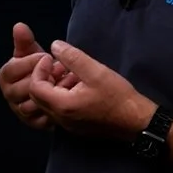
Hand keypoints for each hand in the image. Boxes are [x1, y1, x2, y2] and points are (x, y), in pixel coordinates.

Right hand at [0, 22, 67, 129]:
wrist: (55, 86)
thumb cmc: (42, 67)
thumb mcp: (33, 52)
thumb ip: (25, 41)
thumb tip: (19, 26)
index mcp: (5, 77)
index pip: (10, 71)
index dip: (29, 63)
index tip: (46, 56)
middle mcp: (9, 95)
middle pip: (18, 90)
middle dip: (40, 79)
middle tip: (59, 70)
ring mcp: (21, 111)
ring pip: (30, 106)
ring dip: (49, 94)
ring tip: (66, 82)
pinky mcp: (34, 123)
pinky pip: (41, 119)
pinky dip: (55, 108)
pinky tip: (67, 96)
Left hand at [26, 39, 153, 140]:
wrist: (137, 122)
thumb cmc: (118, 97)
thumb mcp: (96, 71)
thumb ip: (72, 57)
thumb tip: (54, 45)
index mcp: (62, 106)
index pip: (35, 87)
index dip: (39, 69)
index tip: (51, 59)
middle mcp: (60, 119)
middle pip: (37, 96)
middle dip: (44, 78)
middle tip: (59, 65)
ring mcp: (67, 125)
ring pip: (47, 103)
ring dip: (54, 86)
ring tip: (71, 73)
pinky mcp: (75, 126)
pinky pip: (58, 110)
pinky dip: (61, 95)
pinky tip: (78, 85)